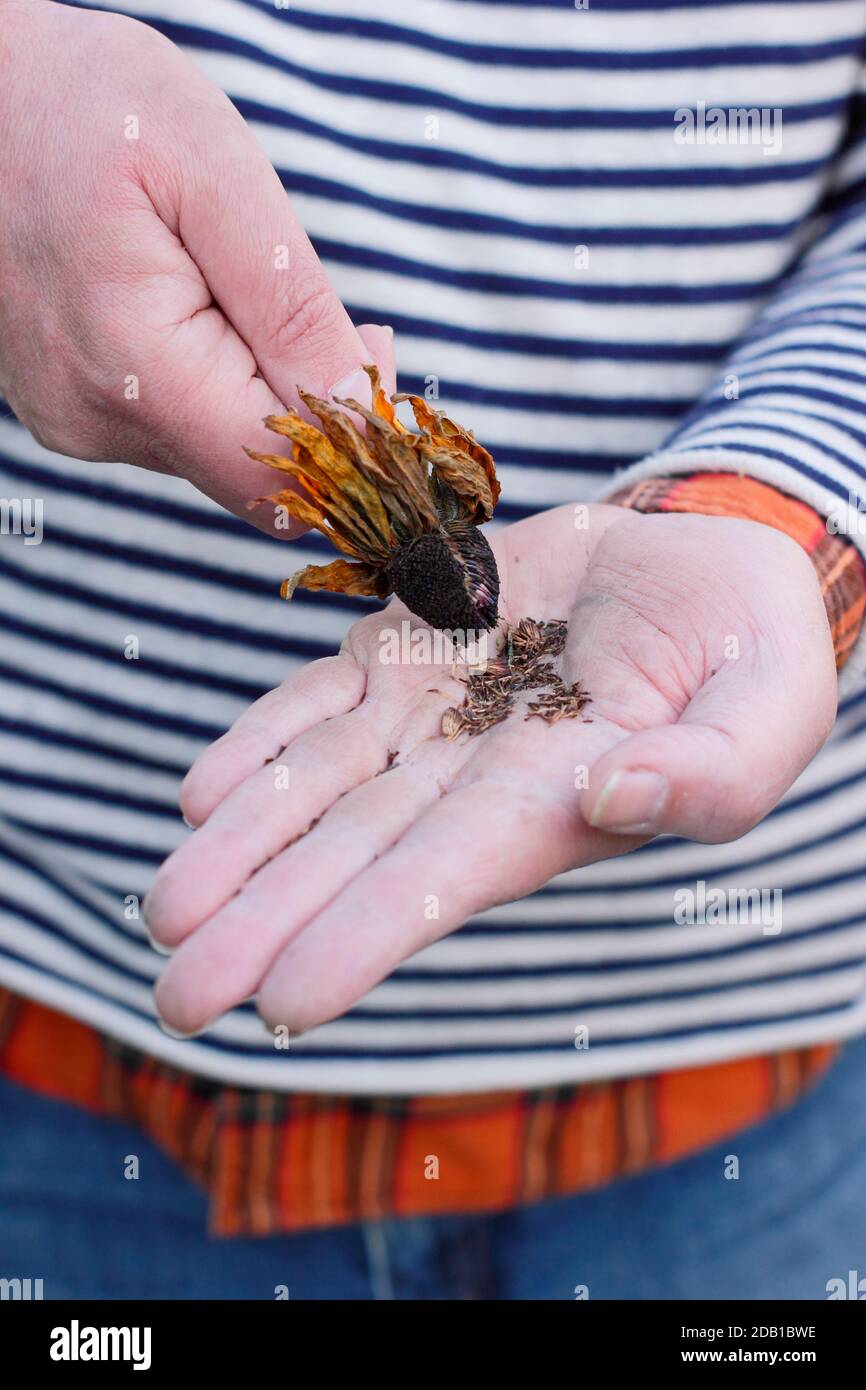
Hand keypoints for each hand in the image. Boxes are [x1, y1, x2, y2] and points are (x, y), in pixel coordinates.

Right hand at [0, 0, 392, 526]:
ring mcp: (78, 420)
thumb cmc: (89, 106)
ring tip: (250, 286)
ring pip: (221, 450)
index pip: (281, 484)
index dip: (353, 447)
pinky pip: (180, 423)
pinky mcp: (75, 405)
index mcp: (137, 375)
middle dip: (319, 408)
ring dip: (269, 386)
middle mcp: (99, 423)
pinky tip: (209, 304)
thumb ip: (293, 310)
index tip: (377, 360)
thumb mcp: (214, 177)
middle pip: (256, 475)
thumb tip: (363, 417)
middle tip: (333, 311)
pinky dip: (222, 379)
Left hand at [145, 502, 836, 1035]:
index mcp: (559, 801)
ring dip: (240, 849)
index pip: (451, 877)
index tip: (287, 1000)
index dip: (370, 934)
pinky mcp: (403, 651)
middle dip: (268, 923)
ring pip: (318, 788)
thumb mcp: (770, 704)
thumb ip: (718, 769)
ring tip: (162, 913)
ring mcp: (431, 713)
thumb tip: (620, 794)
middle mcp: (477, 775)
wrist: (697, 555)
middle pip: (357, 854)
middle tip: (179, 997)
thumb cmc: (749, 645)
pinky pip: (316, 702)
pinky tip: (199, 799)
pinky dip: (258, 745)